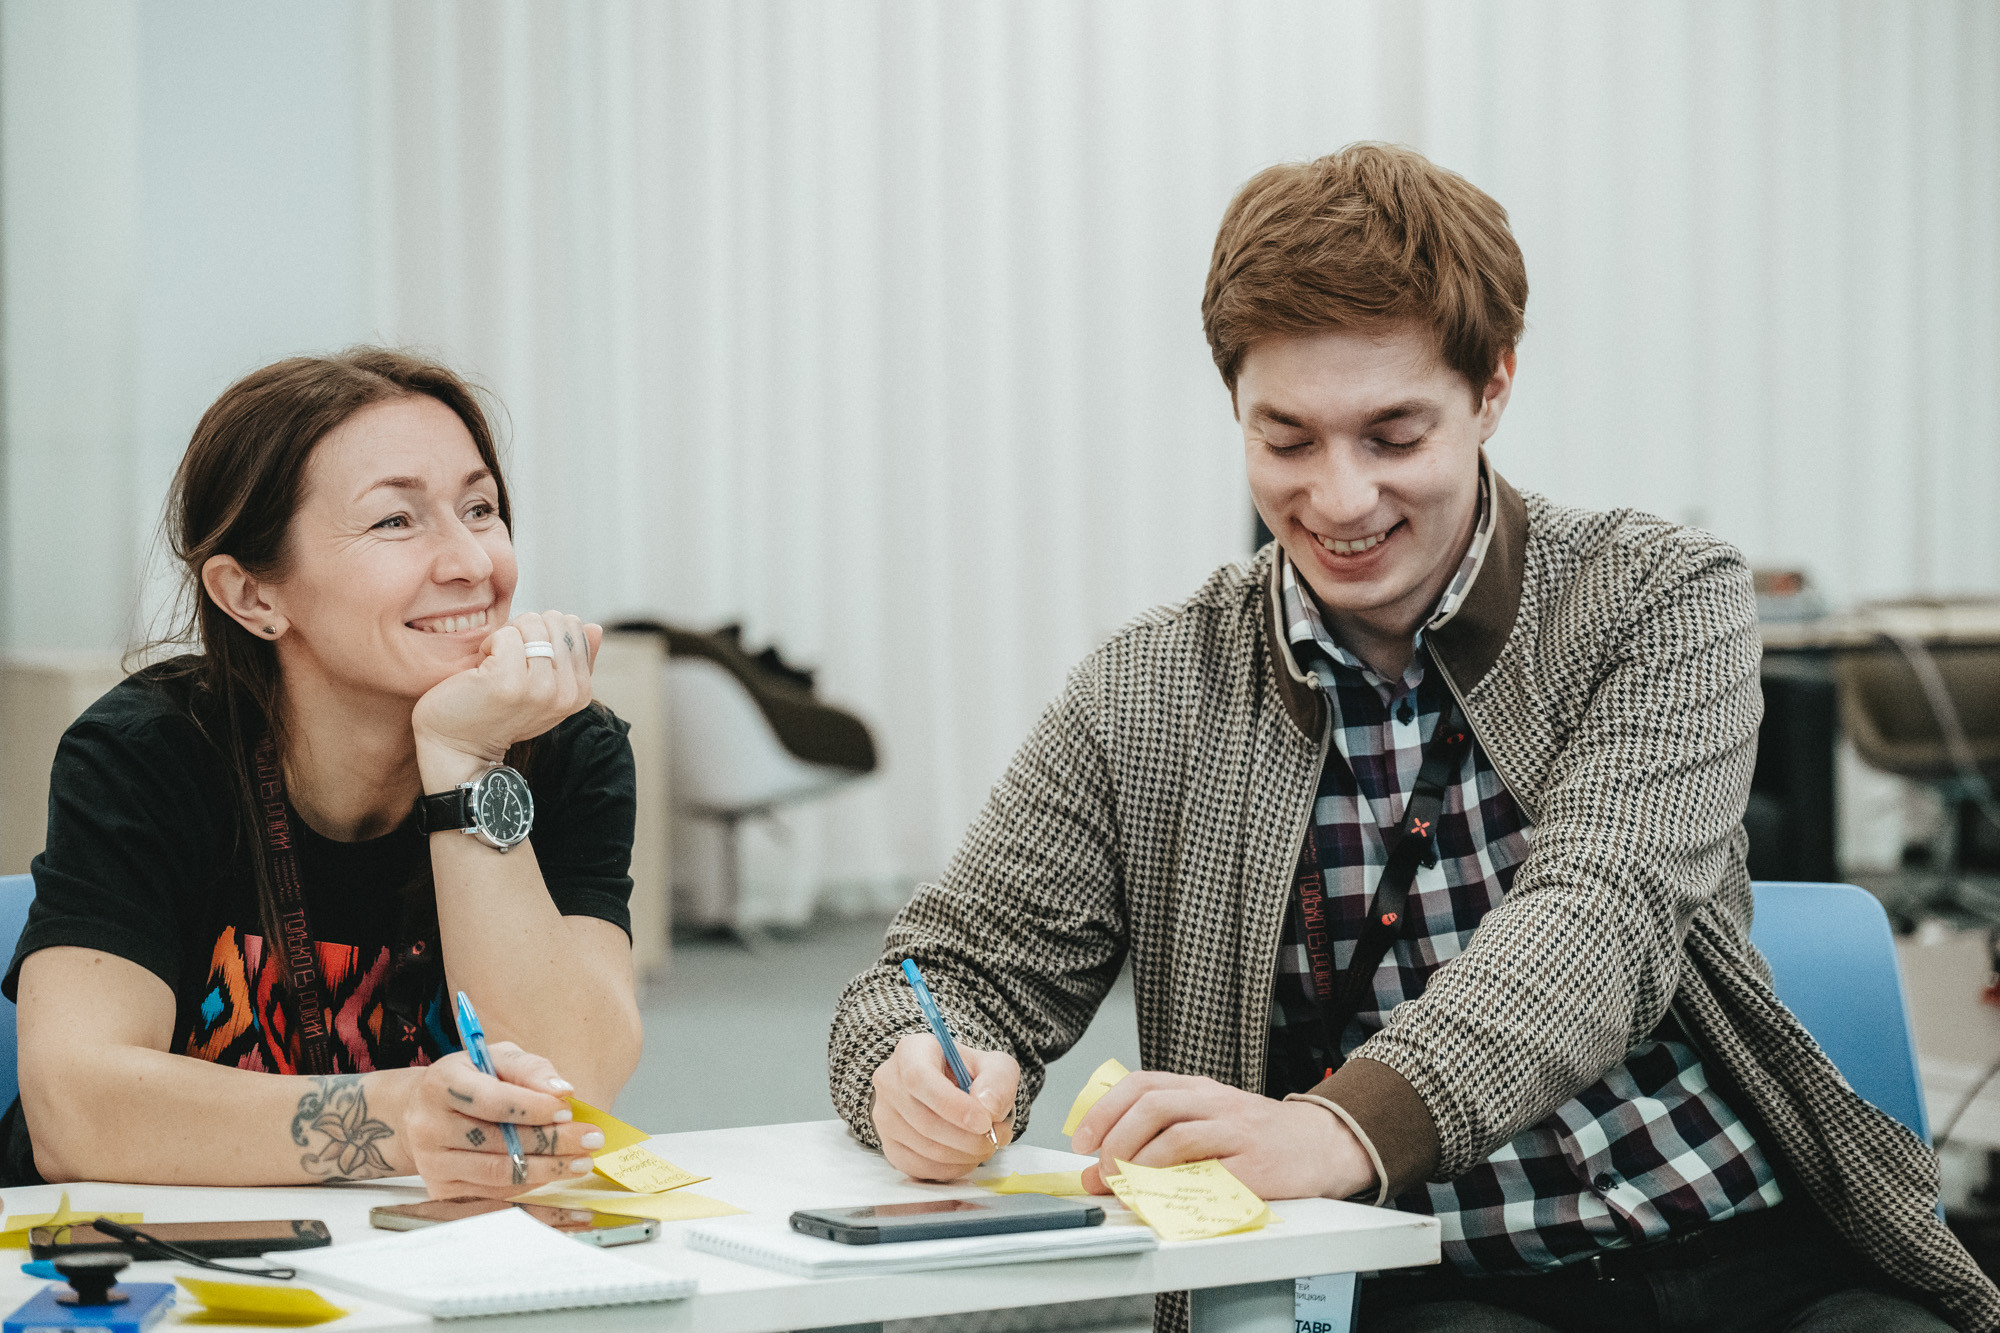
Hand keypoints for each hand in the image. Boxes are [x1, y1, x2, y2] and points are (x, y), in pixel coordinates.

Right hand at [403, 1042, 603, 1198]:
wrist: (423, 1111)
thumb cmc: (470, 1079)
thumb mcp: (496, 1058)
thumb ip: (530, 1069)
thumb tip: (562, 1091)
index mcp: (441, 1085)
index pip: (493, 1102)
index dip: (534, 1108)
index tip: (569, 1111)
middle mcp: (430, 1127)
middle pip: (499, 1142)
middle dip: (552, 1142)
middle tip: (591, 1140)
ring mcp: (434, 1163)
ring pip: (499, 1173)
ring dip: (548, 1170)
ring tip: (581, 1162)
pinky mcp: (442, 1189)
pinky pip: (494, 1195)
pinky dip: (531, 1189)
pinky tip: (557, 1179)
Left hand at [412, 610, 603, 781]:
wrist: (459, 747)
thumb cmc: (498, 712)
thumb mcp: (547, 688)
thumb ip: (574, 659)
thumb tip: (595, 627)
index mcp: (581, 692)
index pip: (574, 627)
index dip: (543, 633)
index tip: (526, 660)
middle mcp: (567, 693)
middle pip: (554, 620)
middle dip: (526, 632)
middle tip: (509, 662)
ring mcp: (540, 689)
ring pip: (531, 623)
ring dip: (505, 638)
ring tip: (495, 667)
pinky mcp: (509, 683)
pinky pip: (506, 634)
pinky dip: (487, 645)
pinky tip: (481, 670)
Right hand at [870, 1033, 1016, 1181]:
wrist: (953, 1090)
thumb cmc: (970, 1075)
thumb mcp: (994, 1066)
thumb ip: (998, 1081)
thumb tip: (988, 1109)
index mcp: (911, 1051)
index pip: (919, 1078)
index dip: (952, 1105)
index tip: (984, 1122)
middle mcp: (889, 1081)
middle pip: (924, 1120)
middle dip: (969, 1138)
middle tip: (997, 1137)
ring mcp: (885, 1116)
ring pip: (924, 1148)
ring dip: (964, 1155)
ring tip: (987, 1144)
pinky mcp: (889, 1146)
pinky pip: (919, 1167)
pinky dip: (950, 1169)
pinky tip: (967, 1156)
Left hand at [1069, 1071, 1373, 1200]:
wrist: (1321, 1144)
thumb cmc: (1257, 1136)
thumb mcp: (1208, 1119)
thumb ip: (1158, 1136)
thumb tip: (1099, 1169)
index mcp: (1198, 1089)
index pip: (1140, 1084)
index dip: (1103, 1111)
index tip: (1081, 1140)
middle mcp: (1214, 1102)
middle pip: (1152, 1106)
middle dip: (1115, 1140)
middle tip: (1102, 1170)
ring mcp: (1235, 1131)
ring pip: (1175, 1134)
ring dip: (1139, 1163)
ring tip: (1125, 1185)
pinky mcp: (1253, 1165)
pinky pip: (1206, 1171)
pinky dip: (1176, 1184)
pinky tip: (1160, 1197)